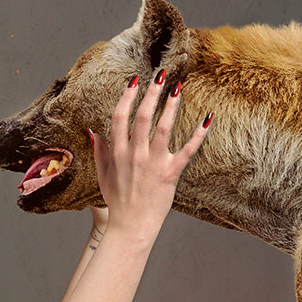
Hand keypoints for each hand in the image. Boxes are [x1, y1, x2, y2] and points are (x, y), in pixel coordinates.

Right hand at [90, 72, 210, 243]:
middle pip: (142, 116)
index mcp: (117, 152)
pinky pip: (187, 150)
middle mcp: (134, 154)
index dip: (126, 97)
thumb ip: (99, 151)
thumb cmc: (117, 201)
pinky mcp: (170, 173)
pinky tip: (208, 118)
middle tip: (160, 75)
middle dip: (151, 93)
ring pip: (163, 128)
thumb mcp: (102, 174)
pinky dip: (198, 134)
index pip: (119, 117)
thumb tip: (94, 131)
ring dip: (171, 106)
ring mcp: (153, 163)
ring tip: (178, 88)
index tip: (133, 81)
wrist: (131, 226)